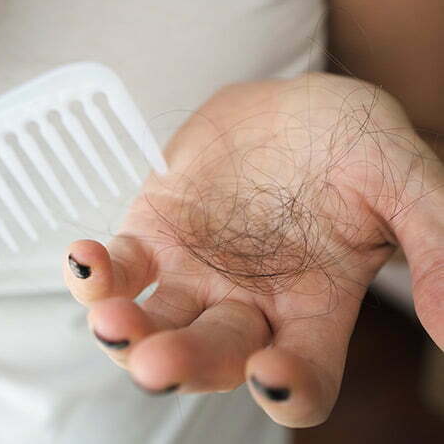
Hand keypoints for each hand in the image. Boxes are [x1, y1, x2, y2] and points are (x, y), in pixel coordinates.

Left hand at [64, 73, 443, 426]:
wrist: (294, 108)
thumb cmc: (353, 143)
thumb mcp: (403, 177)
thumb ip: (433, 241)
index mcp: (312, 307)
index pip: (300, 374)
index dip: (290, 387)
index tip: (274, 376)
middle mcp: (247, 304)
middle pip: (213, 355)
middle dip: (184, 363)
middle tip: (158, 362)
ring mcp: (194, 274)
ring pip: (154, 321)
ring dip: (125, 329)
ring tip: (109, 318)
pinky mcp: (155, 236)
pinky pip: (121, 267)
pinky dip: (99, 271)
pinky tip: (86, 259)